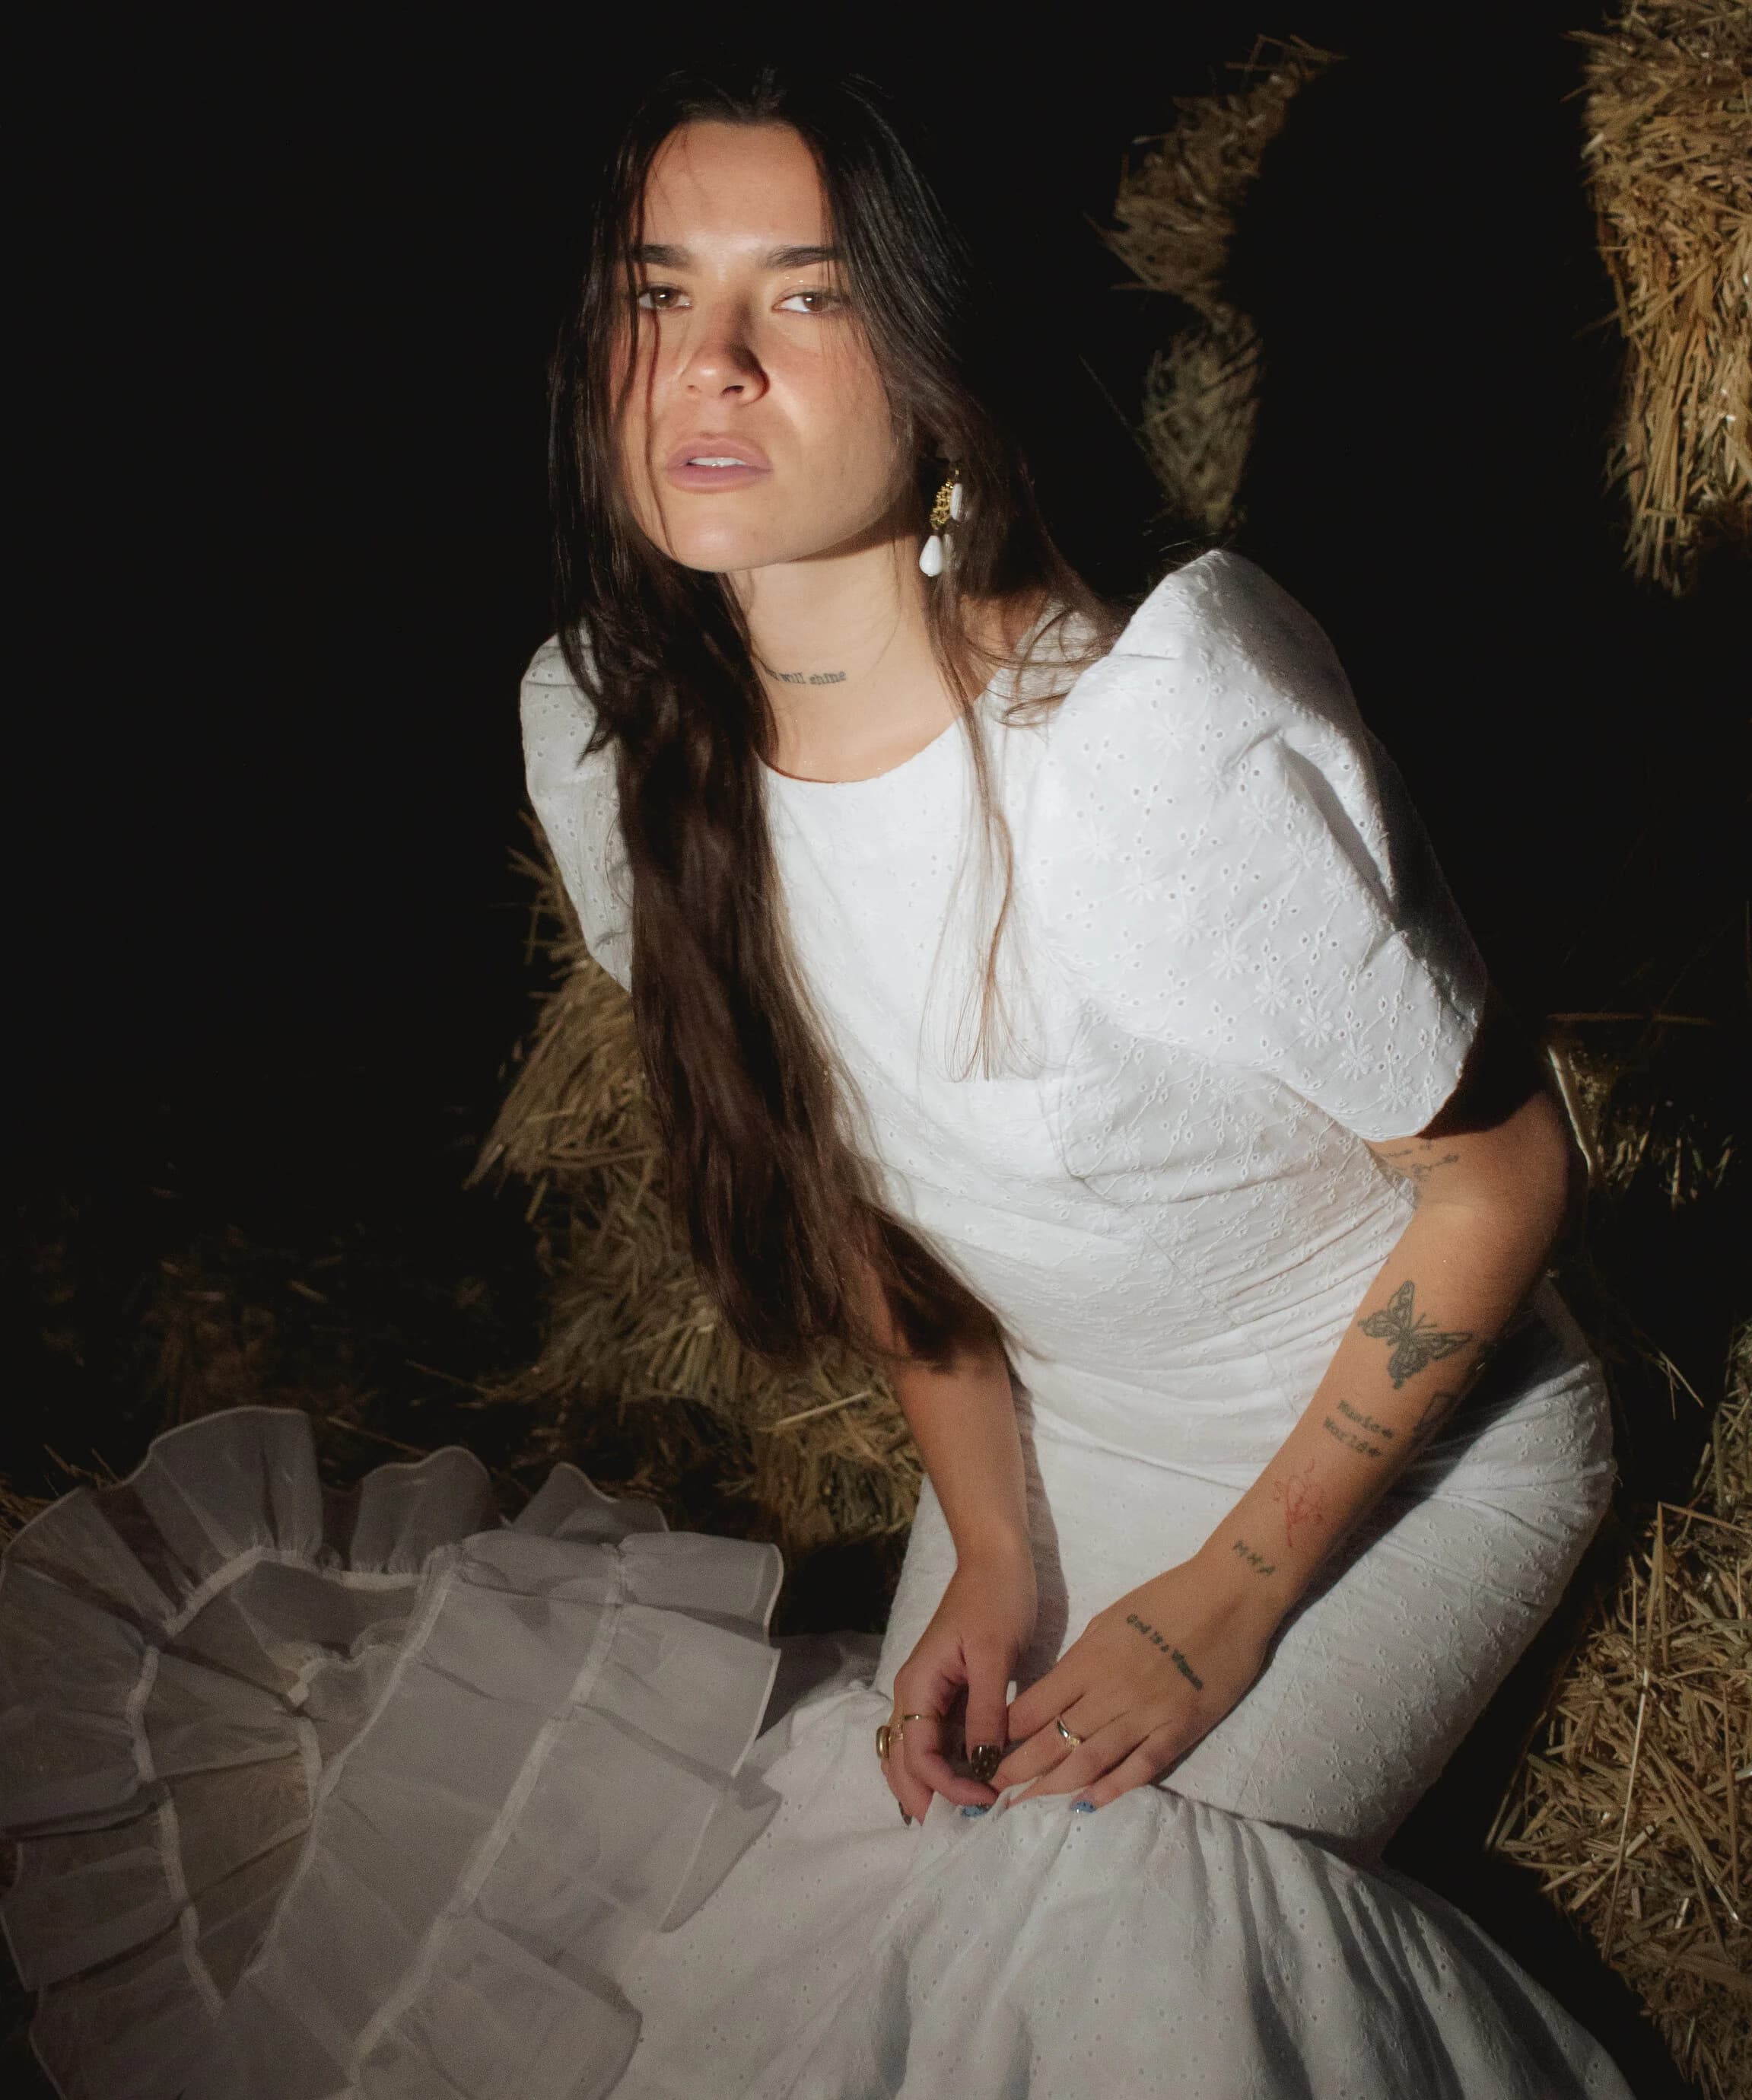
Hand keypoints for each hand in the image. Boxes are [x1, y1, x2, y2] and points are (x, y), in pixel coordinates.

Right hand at [883, 1544, 1037, 1821]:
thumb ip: (985, 1710)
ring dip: (932, 1787)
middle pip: (902, 1762)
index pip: (917, 1754)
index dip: (945, 1786)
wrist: (996, 1558)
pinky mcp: (948, 1692)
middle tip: (961, 1831)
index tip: (984, 1801)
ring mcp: (929, 1694)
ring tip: (964, 1816)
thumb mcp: (994, 1653)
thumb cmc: (995, 1598)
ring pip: (915, 1754)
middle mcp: (914, 1694)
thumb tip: (983, 1764)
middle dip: (925, 1799)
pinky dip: (947, 1767)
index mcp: (917, 1685)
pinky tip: (972, 1783)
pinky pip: (937, 1739)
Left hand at [990, 1556, 1281, 1809]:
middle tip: (991, 1792)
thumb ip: (1084, 1659)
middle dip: (1018, 1769)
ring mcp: (1147, 1714)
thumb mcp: (1111, 1619)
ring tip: (1025, 1806)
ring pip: (1091, 1760)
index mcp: (1090, 1659)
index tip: (985, 1750)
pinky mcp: (1180, 1729)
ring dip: (1054, 1787)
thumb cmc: (1168, 1598)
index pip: (1034, 1705)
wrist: (1230, 1596)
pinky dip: (1113, 1788)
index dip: (1006, 1732)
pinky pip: (1141, 1767)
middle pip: (1054, 1739)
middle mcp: (1112, 1691)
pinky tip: (1088, 1804)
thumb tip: (1059, 1691)